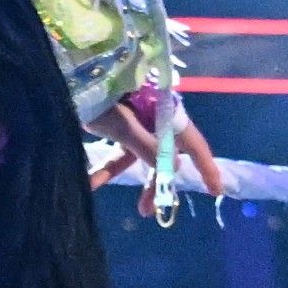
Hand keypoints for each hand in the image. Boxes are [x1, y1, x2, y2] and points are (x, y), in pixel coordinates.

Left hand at [92, 79, 227, 208]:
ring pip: (143, 156)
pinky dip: (107, 169)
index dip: (205, 166)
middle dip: (159, 182)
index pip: (192, 142)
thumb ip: (147, 146)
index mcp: (164, 113)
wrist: (72, 76)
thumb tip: (175, 167)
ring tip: (138, 208)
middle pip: (166, 154)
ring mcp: (136, 123)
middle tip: (148, 210)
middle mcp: (155, 119)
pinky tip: (91, 183)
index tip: (214, 190)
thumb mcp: (122, 124)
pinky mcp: (118, 126)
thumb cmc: (100, 96)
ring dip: (137, 180)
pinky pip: (119, 152)